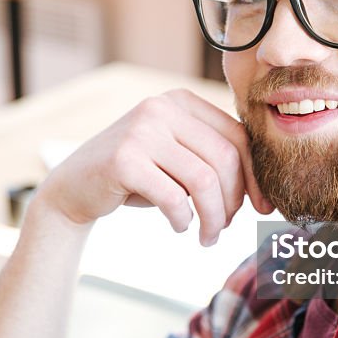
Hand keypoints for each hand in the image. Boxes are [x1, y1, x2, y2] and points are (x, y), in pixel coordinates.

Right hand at [35, 89, 273, 245]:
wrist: (74, 187)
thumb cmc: (135, 177)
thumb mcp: (176, 158)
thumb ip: (212, 159)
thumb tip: (263, 192)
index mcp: (181, 101)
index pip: (238, 136)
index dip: (256, 176)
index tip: (262, 207)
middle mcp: (162, 107)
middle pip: (225, 159)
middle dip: (233, 202)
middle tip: (225, 228)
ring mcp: (141, 130)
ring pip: (204, 180)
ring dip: (213, 217)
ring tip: (207, 236)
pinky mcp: (123, 159)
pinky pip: (174, 197)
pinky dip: (183, 219)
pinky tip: (180, 226)